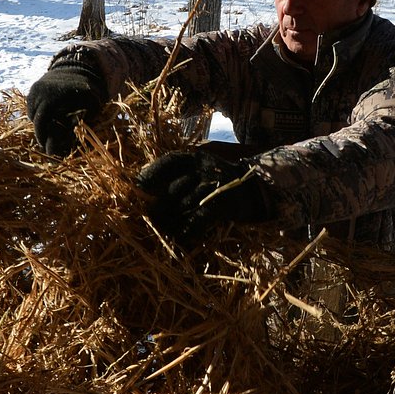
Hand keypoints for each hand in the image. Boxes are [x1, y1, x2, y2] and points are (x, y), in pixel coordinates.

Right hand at [26, 64, 106, 155]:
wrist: (76, 68)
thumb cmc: (86, 89)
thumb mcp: (92, 101)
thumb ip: (87, 117)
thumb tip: (75, 133)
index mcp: (54, 95)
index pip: (41, 120)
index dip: (41, 134)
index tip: (44, 145)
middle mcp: (41, 90)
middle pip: (34, 117)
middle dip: (38, 131)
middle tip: (43, 142)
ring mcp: (36, 88)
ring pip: (31, 112)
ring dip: (37, 122)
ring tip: (47, 131)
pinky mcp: (34, 87)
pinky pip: (30, 105)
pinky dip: (36, 113)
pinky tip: (46, 118)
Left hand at [136, 150, 272, 239]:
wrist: (255, 189)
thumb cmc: (218, 182)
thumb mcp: (200, 170)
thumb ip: (177, 177)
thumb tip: (145, 190)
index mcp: (196, 157)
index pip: (170, 162)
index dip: (152, 173)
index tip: (139, 186)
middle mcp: (205, 168)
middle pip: (174, 188)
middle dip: (160, 205)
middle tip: (149, 217)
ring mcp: (215, 185)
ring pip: (184, 204)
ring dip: (170, 220)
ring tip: (161, 229)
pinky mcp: (224, 205)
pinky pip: (199, 218)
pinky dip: (188, 229)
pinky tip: (179, 236)